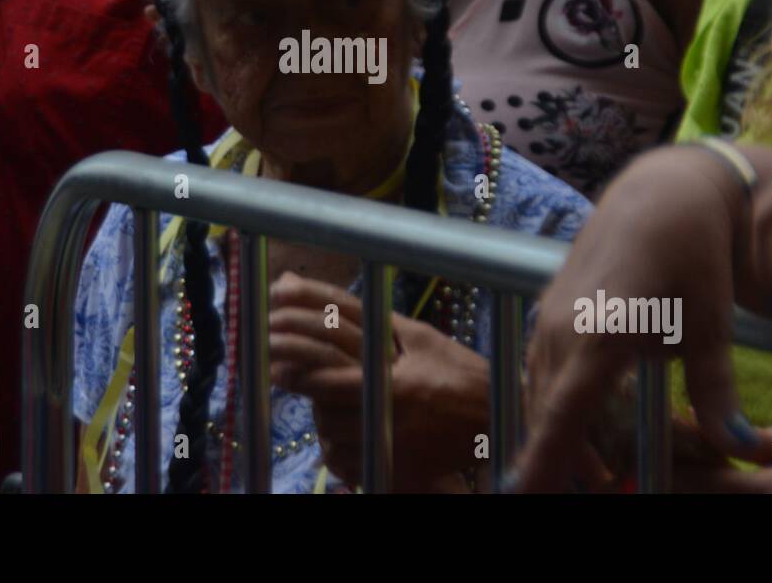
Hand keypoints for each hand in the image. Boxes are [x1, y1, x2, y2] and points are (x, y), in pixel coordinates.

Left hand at [268, 272, 489, 490]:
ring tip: (326, 403)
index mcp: (394, 382)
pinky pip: (351, 462)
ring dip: (323, 418)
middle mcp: (391, 416)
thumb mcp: (422, 339)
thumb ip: (377, 322)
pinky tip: (345, 433)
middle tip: (282, 374)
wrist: (495, 419)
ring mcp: (393, 446)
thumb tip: (338, 302)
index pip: (331, 379)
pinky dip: (342, 447)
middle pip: (326, 408)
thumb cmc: (458, 372)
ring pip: (334, 435)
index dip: (299, 372)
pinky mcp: (397, 470)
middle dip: (304, 390)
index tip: (276, 364)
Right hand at [516, 146, 760, 491]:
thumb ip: (716, 391)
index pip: (560, 415)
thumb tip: (742, 446)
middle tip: (586, 492)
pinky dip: (547, 397)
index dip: (542, 462)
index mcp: (598, 336)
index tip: (521, 496)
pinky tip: (563, 416)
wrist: (663, 190)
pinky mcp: (551, 302)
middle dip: (554, 458)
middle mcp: (562, 326)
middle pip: (544, 409)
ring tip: (585, 470)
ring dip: (551, 429)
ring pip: (537, 387)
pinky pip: (538, 363)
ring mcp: (551, 312)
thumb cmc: (694, 255)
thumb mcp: (711, 326)